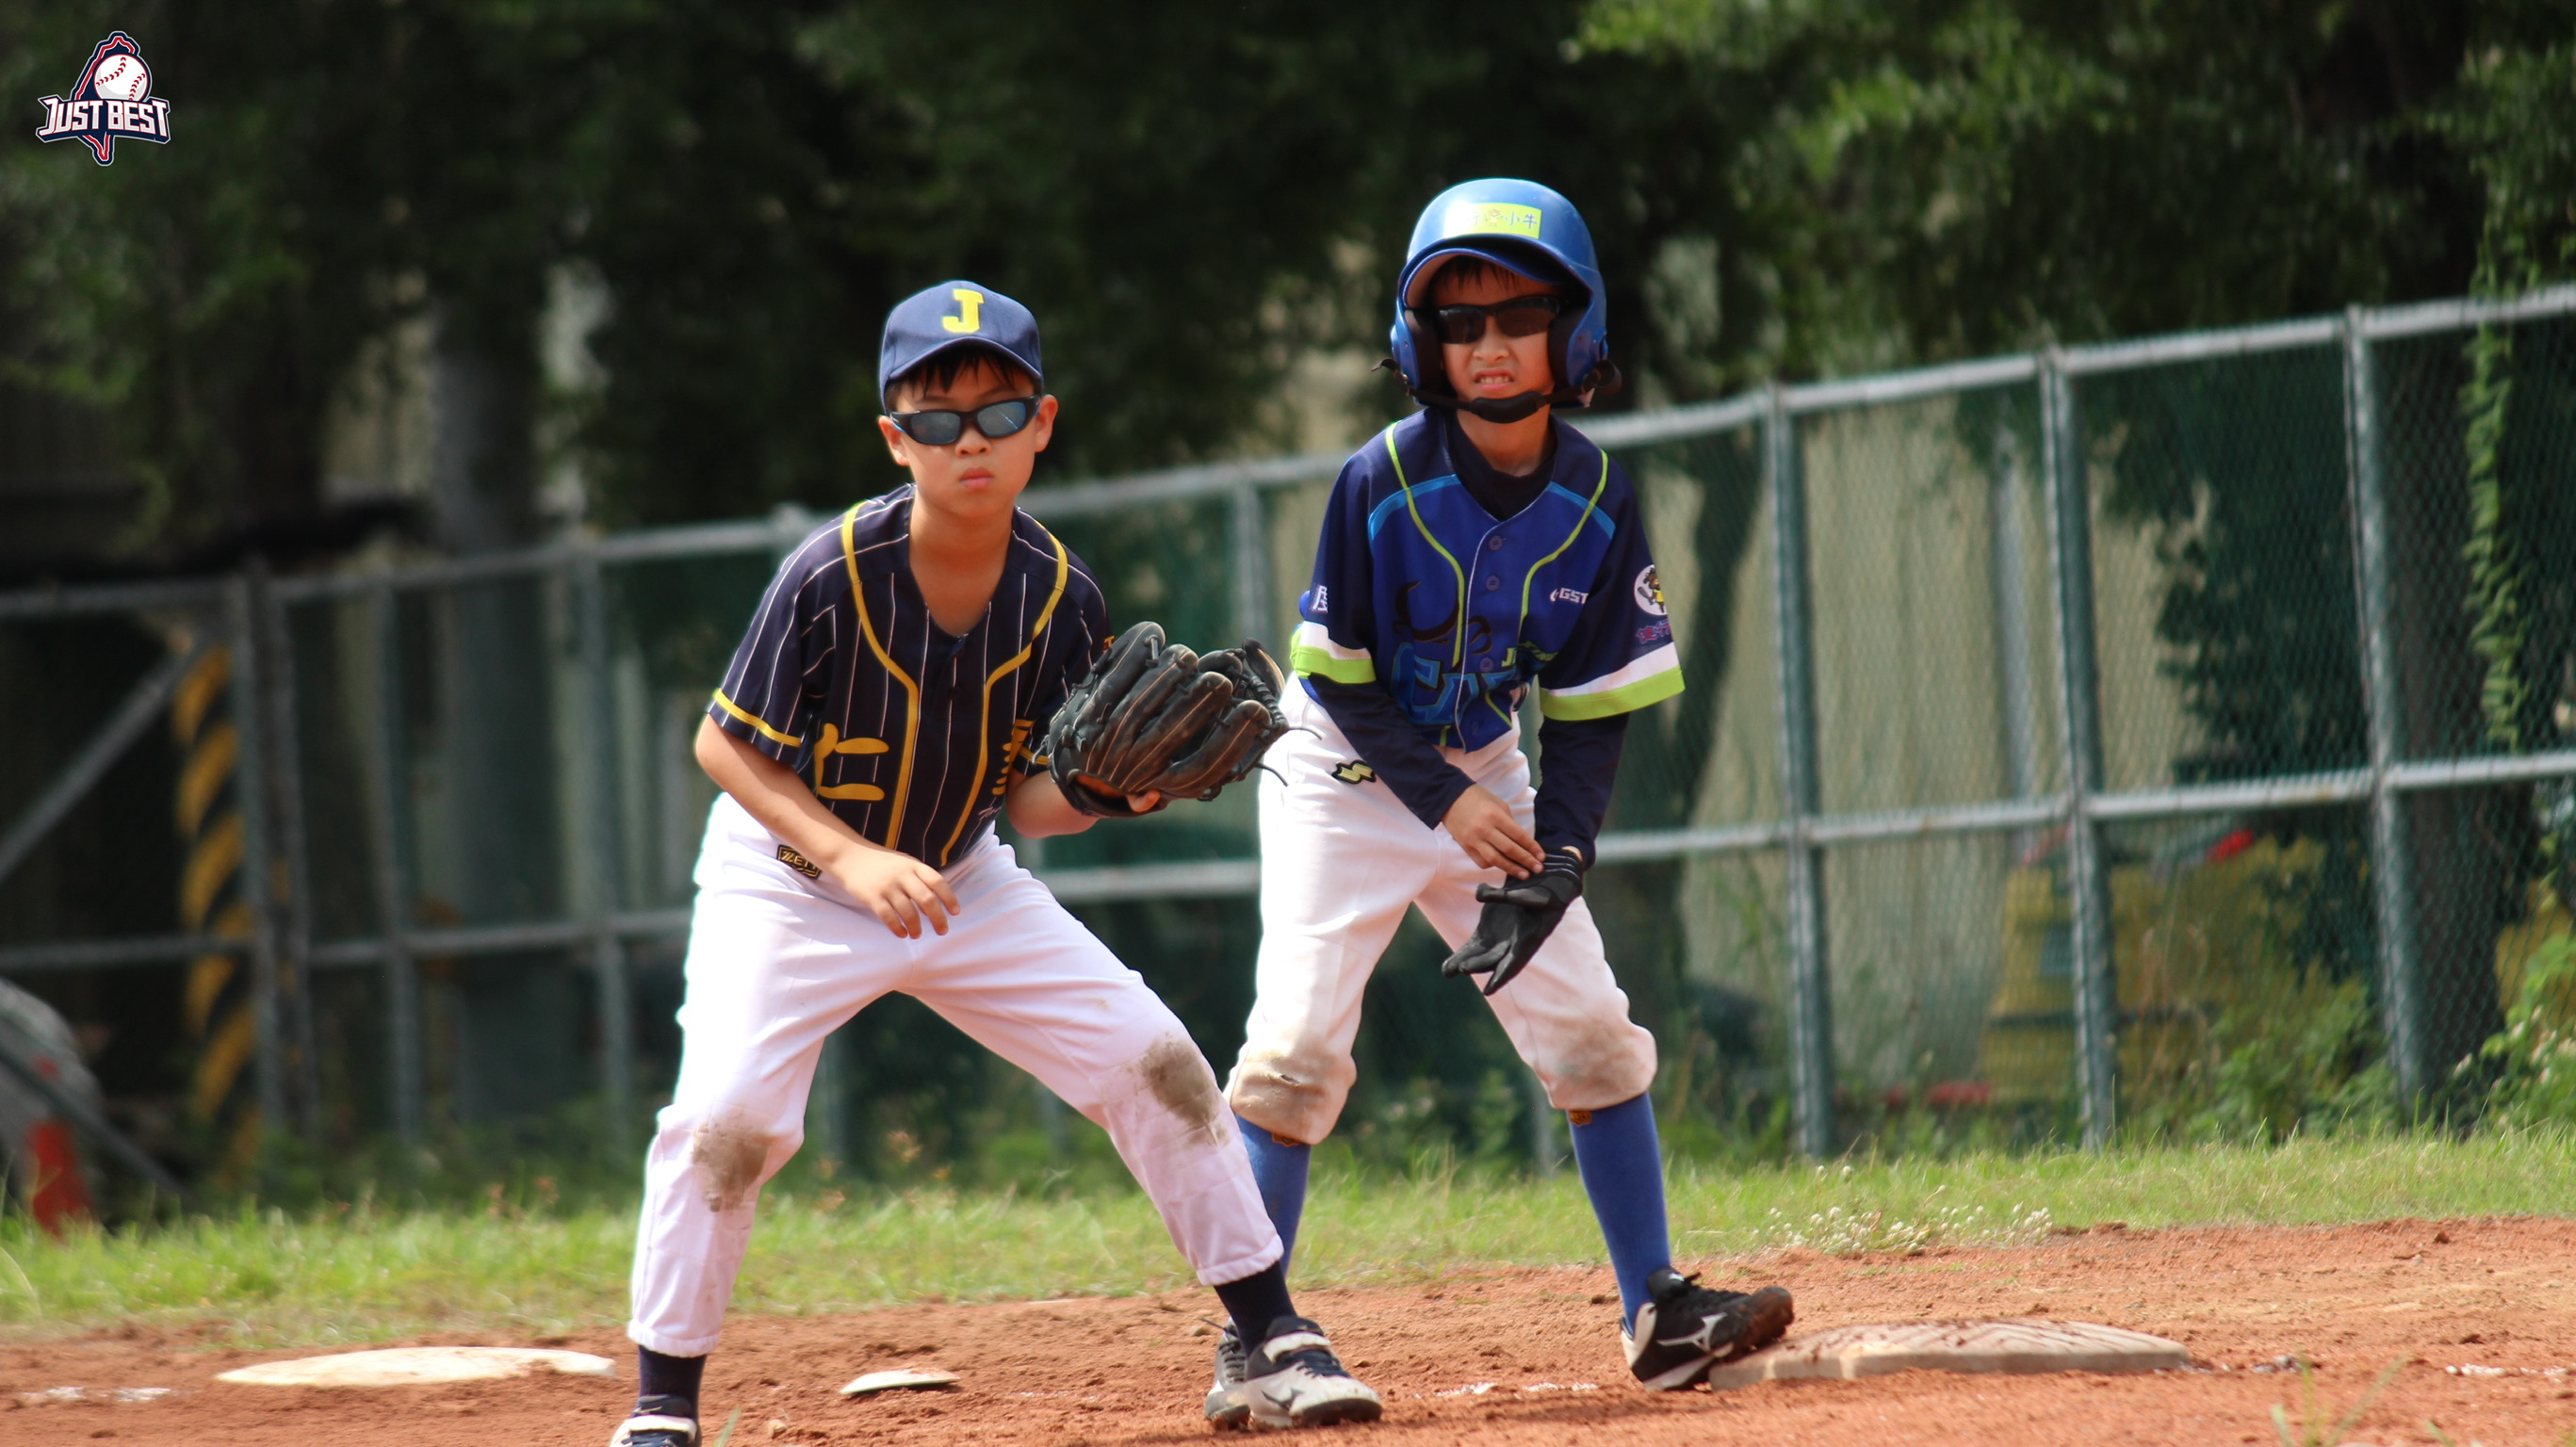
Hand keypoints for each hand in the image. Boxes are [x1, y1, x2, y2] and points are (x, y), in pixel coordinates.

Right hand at [827, 842, 962, 938]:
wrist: (850, 856)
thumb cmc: (881, 863)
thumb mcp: (904, 863)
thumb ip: (919, 879)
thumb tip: (935, 905)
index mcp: (913, 865)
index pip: (938, 881)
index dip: (949, 898)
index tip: (955, 913)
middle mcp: (902, 875)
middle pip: (927, 900)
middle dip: (938, 918)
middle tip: (942, 931)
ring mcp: (887, 886)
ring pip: (909, 912)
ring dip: (916, 927)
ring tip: (917, 935)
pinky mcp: (873, 897)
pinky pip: (889, 917)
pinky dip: (897, 928)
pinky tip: (902, 934)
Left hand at [1440, 851, 1583, 994]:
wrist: (1545, 886)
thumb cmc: (1542, 891)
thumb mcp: (1527, 892)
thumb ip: (1503, 895)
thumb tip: (1479, 893)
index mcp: (1528, 938)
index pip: (1513, 962)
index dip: (1501, 976)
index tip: (1488, 991)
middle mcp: (1514, 944)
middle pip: (1494, 959)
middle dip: (1479, 965)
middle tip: (1462, 968)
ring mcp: (1501, 939)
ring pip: (1482, 956)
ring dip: (1467, 963)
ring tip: (1447, 971)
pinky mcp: (1490, 932)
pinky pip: (1476, 947)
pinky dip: (1465, 954)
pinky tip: (1449, 966)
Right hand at [1442, 785, 1543, 876]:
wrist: (1449, 798)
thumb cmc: (1477, 798)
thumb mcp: (1498, 804)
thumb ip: (1509, 823)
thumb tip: (1521, 842)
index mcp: (1495, 815)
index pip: (1518, 835)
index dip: (1532, 847)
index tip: (1541, 856)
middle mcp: (1484, 829)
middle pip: (1509, 850)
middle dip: (1526, 860)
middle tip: (1538, 869)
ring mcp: (1473, 840)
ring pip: (1495, 859)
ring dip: (1511, 868)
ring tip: (1524, 874)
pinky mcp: (1466, 847)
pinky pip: (1482, 861)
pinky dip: (1494, 865)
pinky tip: (1502, 866)